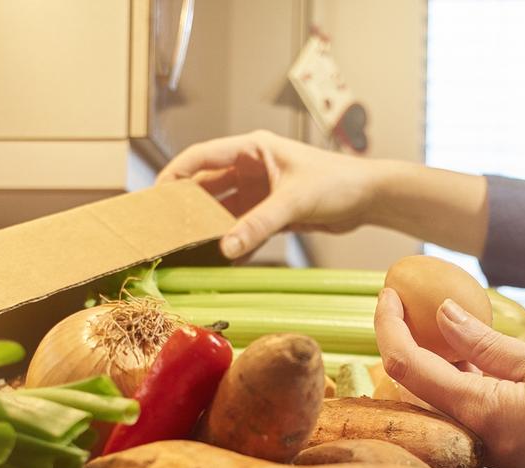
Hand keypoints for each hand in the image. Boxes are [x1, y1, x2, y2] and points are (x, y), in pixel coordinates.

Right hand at [157, 131, 379, 257]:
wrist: (370, 197)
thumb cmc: (337, 183)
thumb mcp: (293, 202)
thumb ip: (258, 224)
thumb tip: (225, 249)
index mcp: (252, 150)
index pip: (200, 157)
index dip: (174, 175)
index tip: (154, 197)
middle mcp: (252, 167)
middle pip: (208, 186)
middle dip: (187, 206)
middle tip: (163, 228)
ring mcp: (261, 190)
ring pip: (224, 209)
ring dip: (209, 227)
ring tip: (185, 247)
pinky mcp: (272, 212)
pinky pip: (243, 226)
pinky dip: (233, 241)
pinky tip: (220, 259)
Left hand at [374, 289, 524, 467]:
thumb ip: (491, 346)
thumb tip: (443, 316)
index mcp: (481, 414)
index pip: (406, 367)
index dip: (387, 326)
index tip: (388, 292)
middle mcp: (477, 440)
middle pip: (416, 387)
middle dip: (405, 340)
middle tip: (412, 298)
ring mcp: (494, 453)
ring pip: (445, 400)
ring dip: (437, 360)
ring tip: (447, 317)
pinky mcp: (513, 457)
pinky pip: (473, 413)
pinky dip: (466, 380)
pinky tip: (483, 356)